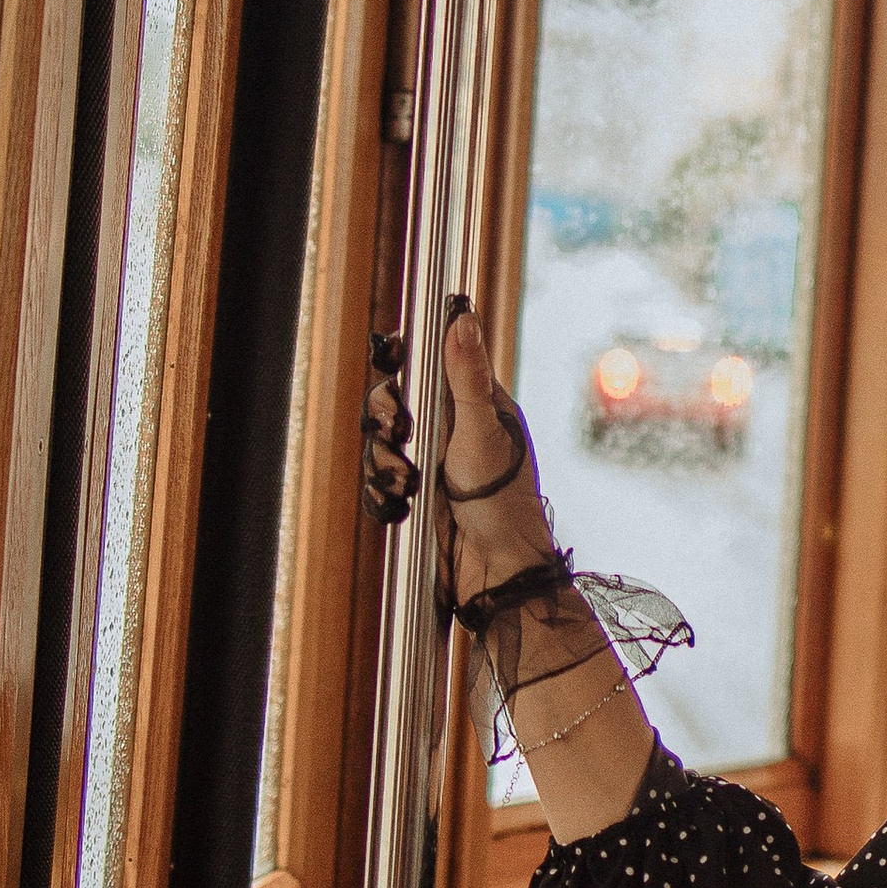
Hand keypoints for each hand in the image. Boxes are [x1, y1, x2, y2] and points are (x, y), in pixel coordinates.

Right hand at [357, 301, 552, 606]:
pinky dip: (382, 493)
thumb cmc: (505, 500)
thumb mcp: (484, 430)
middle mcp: (452, 432)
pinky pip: (380, 485)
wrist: (497, 571)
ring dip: (384, 460)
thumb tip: (462, 316)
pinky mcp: (417, 499)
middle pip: (395, 403)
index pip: (431, 365)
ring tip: (404, 479)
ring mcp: (432, 466)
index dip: (404, 357)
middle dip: (385, 414)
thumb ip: (466, 375)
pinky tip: (399, 501)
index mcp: (475, 406)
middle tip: (394, 427)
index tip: (386, 353)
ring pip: (382, 446)